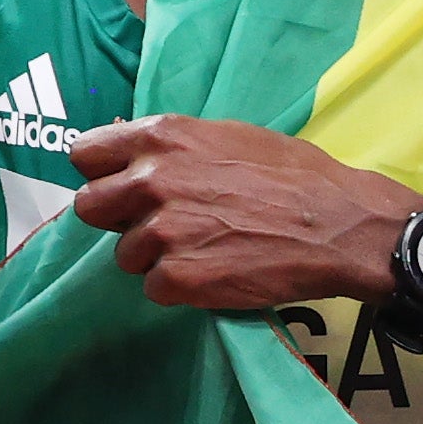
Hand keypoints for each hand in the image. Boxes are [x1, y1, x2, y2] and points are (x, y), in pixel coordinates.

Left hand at [65, 115, 422, 311]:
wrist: (338, 225)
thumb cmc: (292, 174)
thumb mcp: (227, 136)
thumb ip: (170, 145)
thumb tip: (123, 144)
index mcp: (161, 138)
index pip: (83, 154)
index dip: (101, 173)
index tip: (120, 186)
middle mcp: (151, 180)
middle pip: (88, 208)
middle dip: (118, 219)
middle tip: (161, 225)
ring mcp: (160, 231)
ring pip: (124, 254)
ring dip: (154, 257)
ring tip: (205, 247)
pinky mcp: (176, 277)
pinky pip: (153, 288)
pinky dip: (179, 287)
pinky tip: (215, 271)